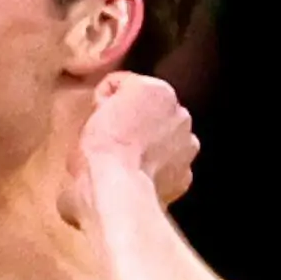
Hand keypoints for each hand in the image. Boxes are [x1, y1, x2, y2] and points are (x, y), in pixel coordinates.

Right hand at [63, 71, 197, 228]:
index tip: (97, 117)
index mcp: (158, 90)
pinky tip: (135, 179)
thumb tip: (109, 102)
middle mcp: (180, 114)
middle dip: (136, 124)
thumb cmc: (103, 150)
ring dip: (149, 148)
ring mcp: (186, 148)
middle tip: (110, 141)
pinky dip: (155, 174)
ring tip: (123, 163)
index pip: (129, 86)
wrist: (117, 192)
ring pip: (164, 142)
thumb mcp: (94, 107)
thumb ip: (109, 94)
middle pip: (153, 114)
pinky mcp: (183, 177)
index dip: (109, 101)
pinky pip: (167, 170)